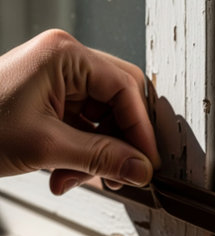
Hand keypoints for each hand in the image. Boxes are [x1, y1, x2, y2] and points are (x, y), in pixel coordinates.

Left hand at [0, 29, 159, 193]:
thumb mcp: (45, 146)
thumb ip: (101, 158)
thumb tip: (141, 169)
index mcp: (66, 56)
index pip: (125, 89)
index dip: (141, 130)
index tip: (148, 163)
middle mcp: (67, 64)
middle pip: (119, 102)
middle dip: (123, 140)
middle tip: (127, 171)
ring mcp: (61, 82)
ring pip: (104, 120)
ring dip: (99, 155)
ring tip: (79, 179)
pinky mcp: (54, 102)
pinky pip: (85, 129)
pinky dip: (82, 155)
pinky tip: (64, 176)